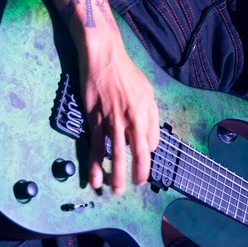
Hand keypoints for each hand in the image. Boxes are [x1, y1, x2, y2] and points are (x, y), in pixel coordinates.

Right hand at [77, 30, 159, 193]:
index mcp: (148, 112)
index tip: (142, 160)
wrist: (104, 56)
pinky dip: (95, 165)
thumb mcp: (147, 90)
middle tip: (136, 185)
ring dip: (116, 175)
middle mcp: (133, 119)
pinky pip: (96, 147)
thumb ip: (149, 113)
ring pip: (117, 154)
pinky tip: (95, 178)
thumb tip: (149, 136)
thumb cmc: (125, 72)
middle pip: (139, 153)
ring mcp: (113, 121)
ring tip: (116, 190)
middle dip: (139, 173)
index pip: (152, 142)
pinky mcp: (95, 120)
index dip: (148, 154)